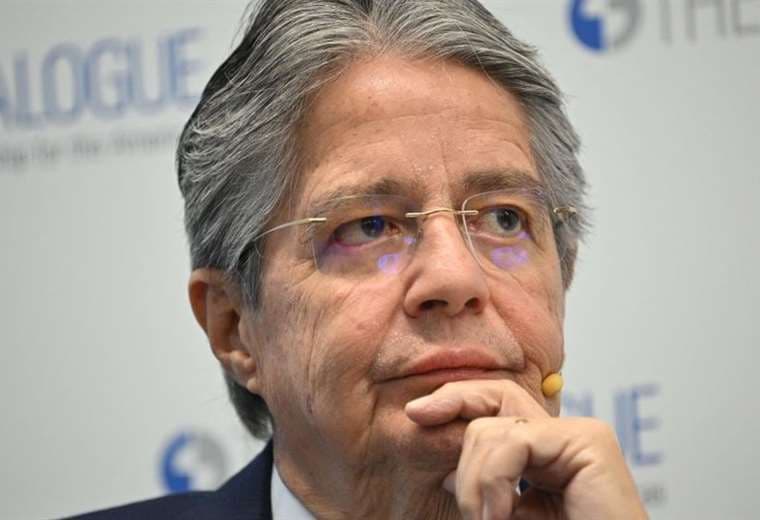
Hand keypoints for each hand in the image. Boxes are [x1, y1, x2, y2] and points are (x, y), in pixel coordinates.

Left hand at [405, 380, 646, 519]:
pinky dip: (493, 481)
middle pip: (490, 407)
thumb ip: (487, 494)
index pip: (496, 408)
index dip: (457, 401)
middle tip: (448, 476)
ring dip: (476, 485)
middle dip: (459, 438)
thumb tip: (450, 475)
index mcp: (548, 456)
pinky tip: (501, 517)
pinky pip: (513, 442)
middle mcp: (566, 438)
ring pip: (491, 430)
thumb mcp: (510, 518)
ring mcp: (580, 435)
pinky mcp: (589, 442)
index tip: (416, 414)